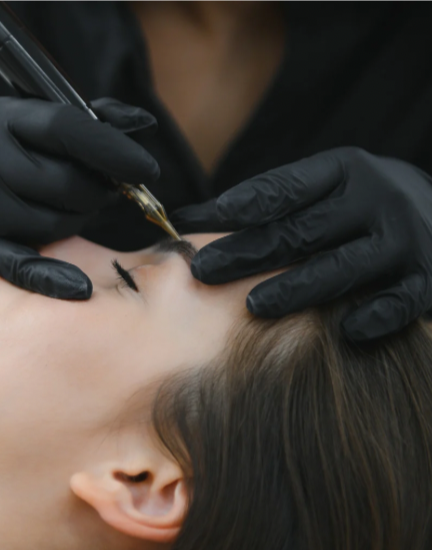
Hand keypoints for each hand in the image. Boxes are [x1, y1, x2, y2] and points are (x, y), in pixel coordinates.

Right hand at [0, 96, 159, 298]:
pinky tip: (78, 285)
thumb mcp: (44, 129)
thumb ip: (96, 122)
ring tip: (72, 214)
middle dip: (97, 194)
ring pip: (49, 224)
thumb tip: (144, 126)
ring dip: (74, 224)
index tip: (148, 170)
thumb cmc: (16, 156)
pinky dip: (52, 276)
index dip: (111, 150)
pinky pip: (20, 264)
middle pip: (62, 183)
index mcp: (1, 117)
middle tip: (107, 194)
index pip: (64, 128)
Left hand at [172, 147, 431, 340]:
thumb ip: (264, 204)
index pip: (289, 186)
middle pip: (303, 230)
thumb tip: (187, 219)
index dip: (249, 201)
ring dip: (298, 288)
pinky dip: (374, 315)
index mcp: (344, 171)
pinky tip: (346, 331)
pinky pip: (400, 302)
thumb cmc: (357, 207)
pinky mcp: (429, 279)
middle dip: (249, 251)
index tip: (208, 216)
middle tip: (203, 269)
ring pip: (344, 267)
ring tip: (254, 305)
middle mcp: (376, 201)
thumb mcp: (322, 189)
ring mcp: (405, 240)